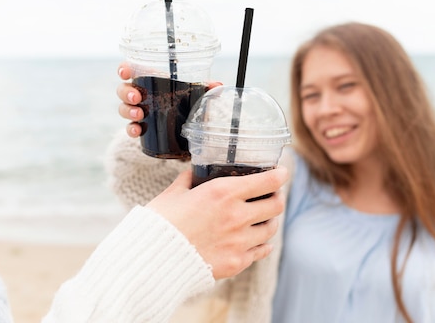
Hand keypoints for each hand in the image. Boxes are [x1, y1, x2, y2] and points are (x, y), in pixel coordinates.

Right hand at [116, 62, 221, 137]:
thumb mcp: (193, 94)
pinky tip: (137, 131)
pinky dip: (131, 129)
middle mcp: (140, 95)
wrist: (181, 131)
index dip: (124, 68)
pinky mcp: (140, 128)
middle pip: (123, 89)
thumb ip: (204, 88)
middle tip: (136, 97)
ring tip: (139, 115)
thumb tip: (218, 85)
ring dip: (128, 110)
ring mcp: (137, 111)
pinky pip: (130, 128)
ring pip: (123, 108)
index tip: (124, 72)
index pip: (131, 70)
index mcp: (150, 81)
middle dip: (127, 92)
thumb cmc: (183, 102)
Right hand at [146, 166, 287, 279]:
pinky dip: (262, 245)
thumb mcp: (174, 193)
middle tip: (271, 196)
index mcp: (223, 193)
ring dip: (269, 221)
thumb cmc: (160, 223)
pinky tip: (258, 242)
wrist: (153, 260)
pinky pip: (261, 251)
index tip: (282, 172)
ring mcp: (239, 241)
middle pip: (276, 205)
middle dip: (276, 198)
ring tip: (262, 219)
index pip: (268, 181)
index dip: (280, 175)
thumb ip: (189, 180)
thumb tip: (194, 172)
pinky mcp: (236, 263)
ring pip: (271, 229)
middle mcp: (237, 216)